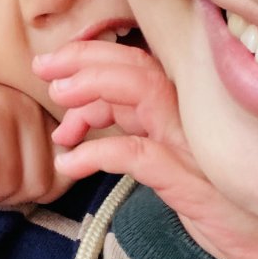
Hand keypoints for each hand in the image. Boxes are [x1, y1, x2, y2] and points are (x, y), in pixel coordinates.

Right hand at [0, 63, 71, 205]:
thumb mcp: (5, 144)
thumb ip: (34, 163)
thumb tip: (50, 192)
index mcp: (42, 115)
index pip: (62, 177)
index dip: (30, 195)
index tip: (1, 184)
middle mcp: (26, 107)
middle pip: (36, 185)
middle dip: (4, 199)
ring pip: (7, 184)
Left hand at [33, 41, 250, 237]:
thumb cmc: (215, 201)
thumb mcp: (167, 154)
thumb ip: (135, 126)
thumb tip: (84, 112)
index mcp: (184, 106)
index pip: (135, 62)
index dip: (90, 57)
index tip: (54, 69)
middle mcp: (191, 115)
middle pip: (133, 66)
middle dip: (81, 61)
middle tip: (43, 69)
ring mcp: (191, 144)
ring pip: (140, 90)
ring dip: (91, 90)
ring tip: (58, 106)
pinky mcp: (189, 181)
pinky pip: (136, 154)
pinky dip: (95, 153)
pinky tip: (70, 163)